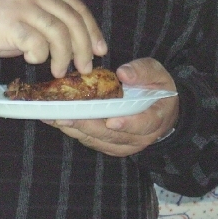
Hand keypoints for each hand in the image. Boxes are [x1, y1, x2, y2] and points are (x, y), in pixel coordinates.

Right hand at [0, 0, 106, 76]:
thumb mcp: (20, 13)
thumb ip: (43, 22)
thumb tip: (70, 46)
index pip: (76, 6)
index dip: (92, 29)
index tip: (100, 48)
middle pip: (73, 20)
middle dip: (84, 47)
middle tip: (85, 67)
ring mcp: (22, 6)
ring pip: (59, 32)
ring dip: (64, 56)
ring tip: (59, 71)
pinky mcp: (10, 22)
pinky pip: (37, 43)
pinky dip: (40, 56)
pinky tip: (33, 61)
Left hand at [45, 58, 178, 156]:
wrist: (160, 109)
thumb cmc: (157, 88)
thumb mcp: (157, 73)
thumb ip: (142, 71)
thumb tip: (123, 74)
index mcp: (156, 117)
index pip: (143, 124)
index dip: (127, 124)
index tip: (111, 121)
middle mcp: (141, 136)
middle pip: (113, 135)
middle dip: (88, 125)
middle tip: (67, 116)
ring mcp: (126, 144)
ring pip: (100, 140)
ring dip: (77, 129)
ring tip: (56, 117)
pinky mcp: (112, 146)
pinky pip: (93, 142)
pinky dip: (76, 132)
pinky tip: (60, 121)